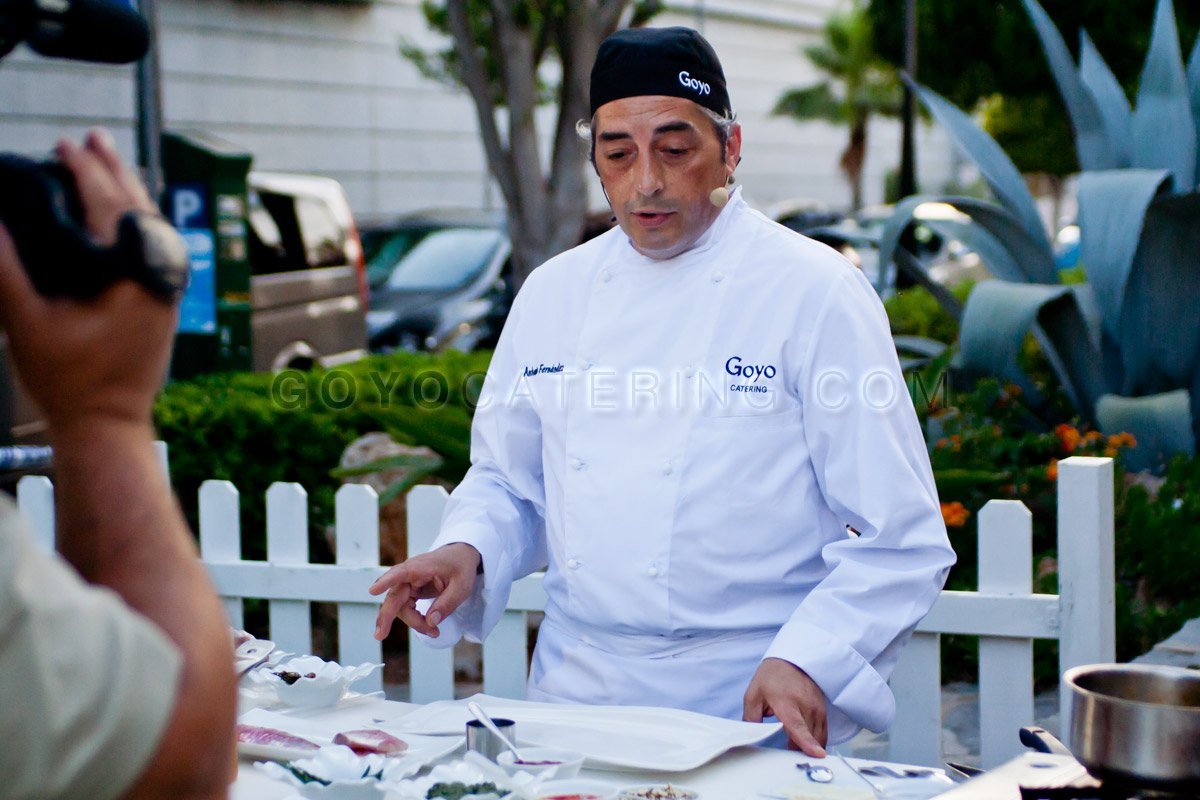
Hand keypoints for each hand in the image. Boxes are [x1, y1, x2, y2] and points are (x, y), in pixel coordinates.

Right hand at [0, 129, 175, 437]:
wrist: (109, 425)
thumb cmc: (70, 381)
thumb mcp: (26, 323)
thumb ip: (5, 270)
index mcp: (133, 275)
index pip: (110, 207)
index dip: (86, 171)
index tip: (65, 145)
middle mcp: (160, 277)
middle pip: (139, 209)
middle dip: (113, 170)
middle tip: (93, 138)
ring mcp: (167, 290)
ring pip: (151, 226)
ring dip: (127, 191)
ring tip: (108, 161)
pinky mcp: (164, 303)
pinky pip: (153, 247)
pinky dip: (135, 221)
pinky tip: (123, 213)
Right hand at [369, 543, 481, 639]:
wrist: (460, 556)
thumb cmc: (460, 567)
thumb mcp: (462, 586)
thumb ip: (447, 603)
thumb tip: (431, 622)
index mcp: (420, 567)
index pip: (399, 573)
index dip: (385, 582)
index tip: (373, 590)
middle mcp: (408, 574)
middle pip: (394, 597)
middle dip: (387, 617)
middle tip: (380, 635)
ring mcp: (407, 583)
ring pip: (399, 607)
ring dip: (413, 622)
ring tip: (433, 632)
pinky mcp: (410, 591)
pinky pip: (405, 608)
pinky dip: (414, 619)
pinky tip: (426, 627)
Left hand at [743, 657, 828, 756]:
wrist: (792, 660)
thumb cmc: (771, 677)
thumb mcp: (753, 695)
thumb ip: (751, 718)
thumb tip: (751, 737)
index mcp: (787, 702)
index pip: (798, 726)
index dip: (807, 742)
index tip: (817, 754)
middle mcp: (806, 706)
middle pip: (809, 737)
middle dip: (799, 752)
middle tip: (787, 758)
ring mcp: (817, 708)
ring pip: (818, 737)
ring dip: (808, 748)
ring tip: (794, 752)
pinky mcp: (822, 711)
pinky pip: (822, 732)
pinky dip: (816, 741)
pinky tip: (805, 745)